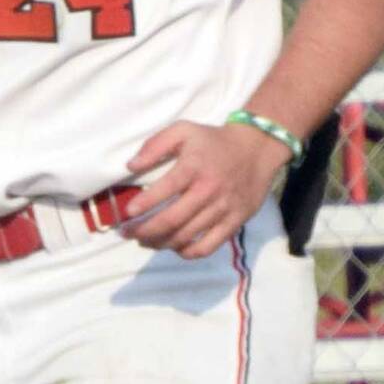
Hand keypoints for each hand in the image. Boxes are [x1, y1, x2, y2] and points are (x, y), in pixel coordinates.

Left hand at [120, 120, 295, 258]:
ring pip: (187, 236)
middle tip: (127, 233)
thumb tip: (131, 165)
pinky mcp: (235, 222)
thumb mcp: (183, 130)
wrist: (256, 149)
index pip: (166, 190)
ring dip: (161, 243)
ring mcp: (223, 209)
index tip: (127, 213)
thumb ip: (155, 145)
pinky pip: (209, 246)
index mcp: (193, 167)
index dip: (144, 204)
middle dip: (145, 230)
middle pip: (173, 220)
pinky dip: (189, 252)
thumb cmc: (213, 140)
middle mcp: (208, 191)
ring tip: (144, 241)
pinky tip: (174, 248)